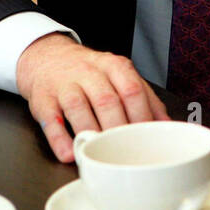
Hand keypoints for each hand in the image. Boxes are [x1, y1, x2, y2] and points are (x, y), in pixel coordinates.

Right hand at [16, 33, 169, 161]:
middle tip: (127, 151)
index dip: (141, 115)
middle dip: (118, 127)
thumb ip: (144, 97)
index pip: (132, 90)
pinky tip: (69, 153)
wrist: (48, 57)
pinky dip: (59, 138)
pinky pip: (50, 119)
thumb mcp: (119, 75)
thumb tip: (166, 124)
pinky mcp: (42, 99)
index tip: (148, 137)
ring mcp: (64, 85)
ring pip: (78, 107)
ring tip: (100, 152)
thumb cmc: (90, 73)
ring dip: (90, 132)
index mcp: (114, 67)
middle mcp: (89, 73)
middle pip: (107, 100)